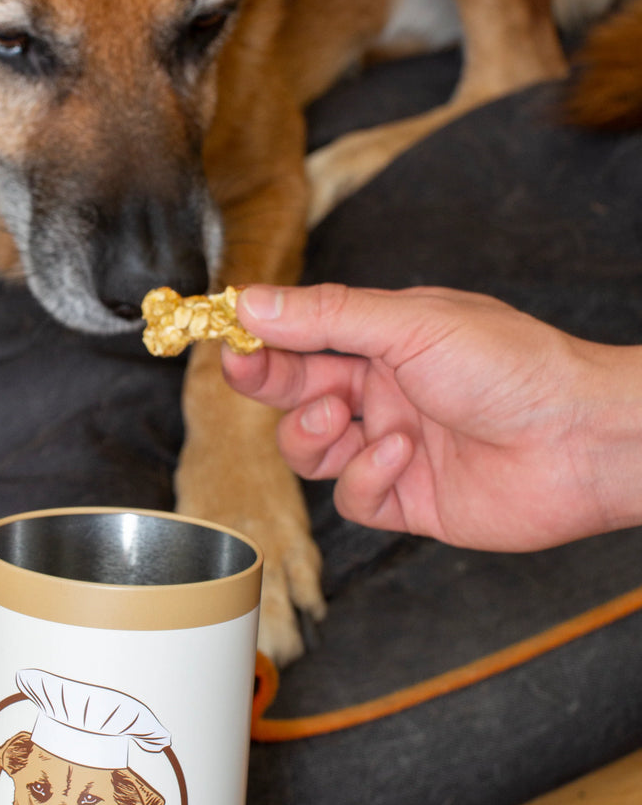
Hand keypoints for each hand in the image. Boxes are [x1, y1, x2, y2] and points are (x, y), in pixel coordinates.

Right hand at [222, 283, 641, 550]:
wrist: (578, 440)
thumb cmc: (513, 366)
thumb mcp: (410, 323)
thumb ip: (326, 316)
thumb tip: (252, 302)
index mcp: (388, 341)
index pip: (305, 337)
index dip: (262, 339)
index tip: (226, 337)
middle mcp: (386, 393)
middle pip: (297, 393)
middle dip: (270, 384)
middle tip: (247, 372)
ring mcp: (393, 448)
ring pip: (313, 451)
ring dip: (315, 435)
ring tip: (345, 421)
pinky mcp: (407, 501)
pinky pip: (352, 497)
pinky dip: (366, 477)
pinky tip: (401, 456)